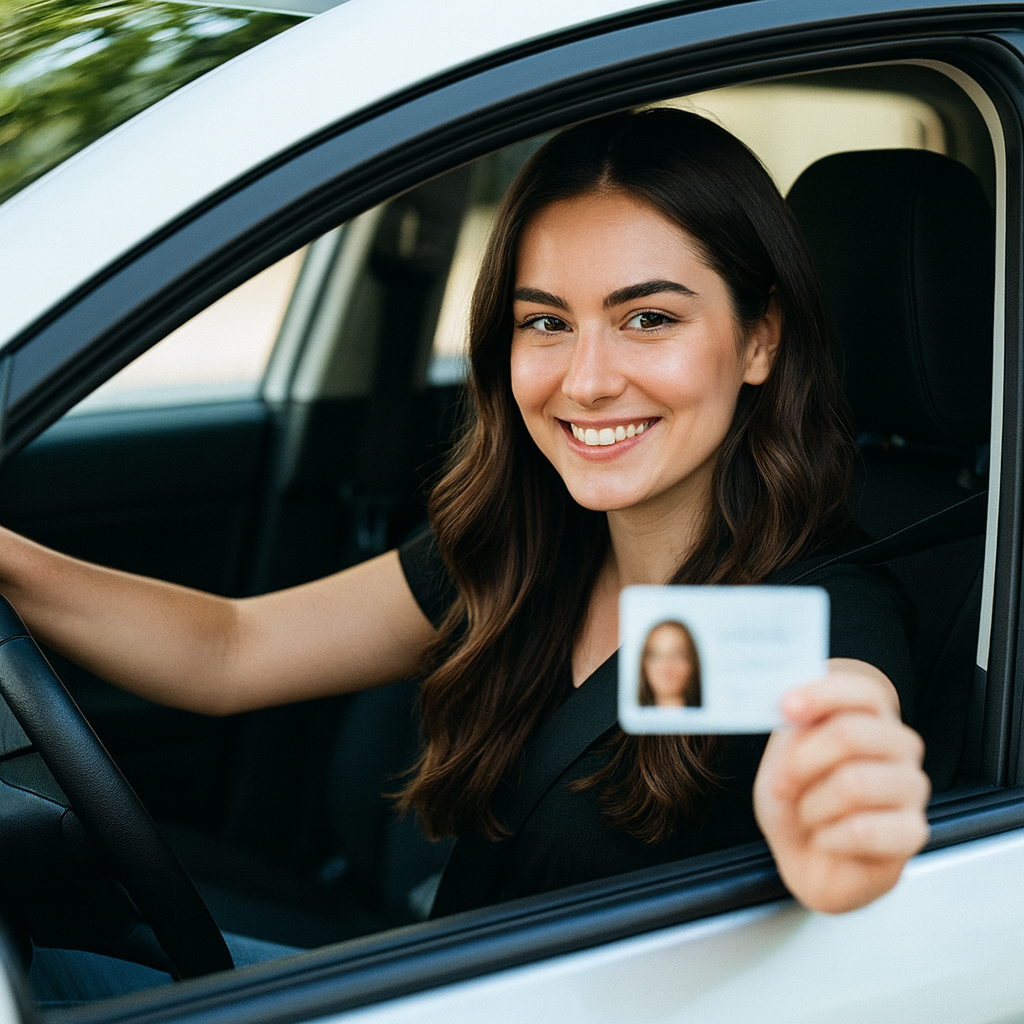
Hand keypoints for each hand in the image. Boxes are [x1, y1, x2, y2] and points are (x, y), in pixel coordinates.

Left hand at [753, 658, 929, 913]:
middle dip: (801, 761)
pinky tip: (825, 839)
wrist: (808, 860)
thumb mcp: (781, 760)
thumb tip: (793, 709)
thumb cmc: (797, 802)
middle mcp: (898, 745)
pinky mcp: (913, 831)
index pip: (862, 690)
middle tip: (781, 783)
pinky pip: (864, 830)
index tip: (785, 707)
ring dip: (812, 805)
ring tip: (807, 816)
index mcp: (868, 717)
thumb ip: (793, 731)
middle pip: (851, 733)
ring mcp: (911, 786)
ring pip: (854, 783)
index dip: (821, 694)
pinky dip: (829, 837)